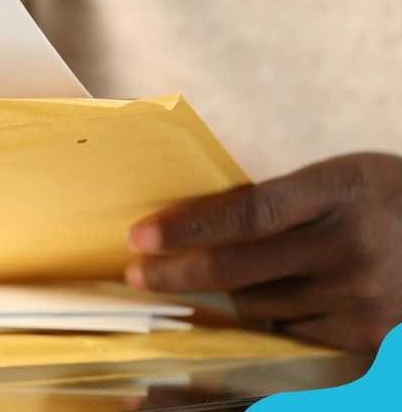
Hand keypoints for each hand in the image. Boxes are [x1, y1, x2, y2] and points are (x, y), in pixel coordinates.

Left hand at [126, 152, 401, 351]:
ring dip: (229, 294)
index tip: (140, 236)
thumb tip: (193, 223)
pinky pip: (287, 332)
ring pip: (255, 305)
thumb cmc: (384, 199)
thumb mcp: (337, 179)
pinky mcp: (367, 335)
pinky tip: (274, 298)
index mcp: (338, 190)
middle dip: (176, 273)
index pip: (247, 213)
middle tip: (137, 273)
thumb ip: (276, 200)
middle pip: (239, 268)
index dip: (188, 227)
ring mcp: (360, 295)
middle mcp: (349, 245)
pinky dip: (269, 317)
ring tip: (227, 275)